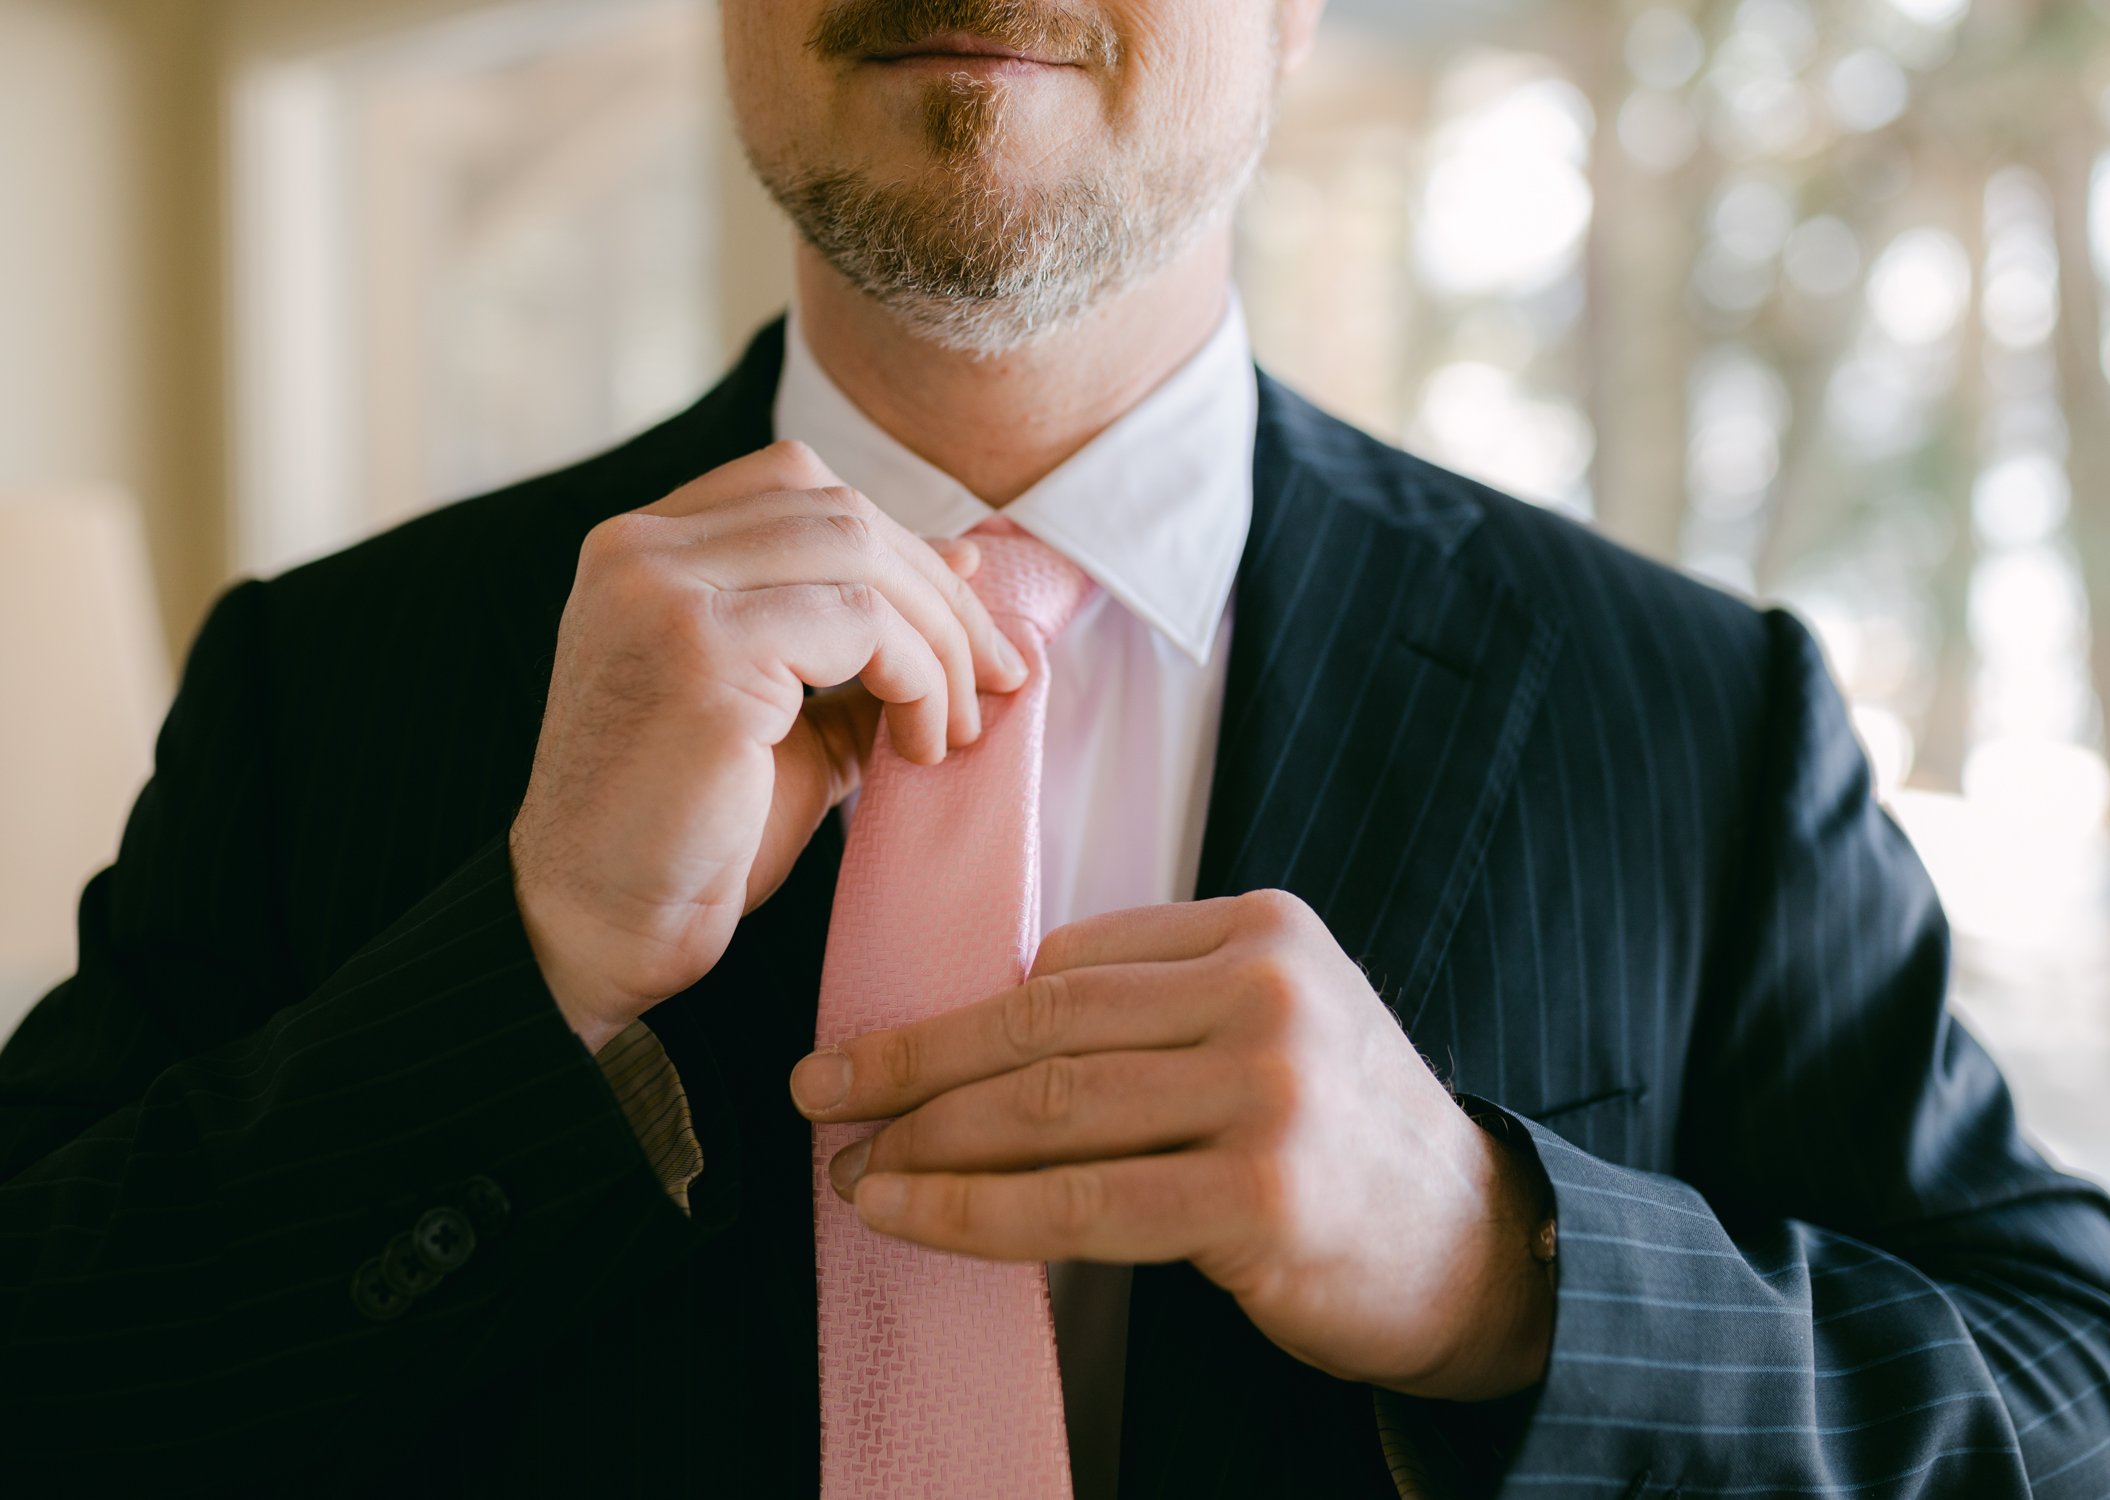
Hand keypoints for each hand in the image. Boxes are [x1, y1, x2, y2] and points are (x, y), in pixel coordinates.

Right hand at [510, 441, 1028, 1050]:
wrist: (597, 928)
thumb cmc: (687, 834)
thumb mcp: (787, 712)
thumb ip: (856, 636)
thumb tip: (962, 562)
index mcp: (640, 551)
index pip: (795, 485)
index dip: (897, 539)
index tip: (962, 617)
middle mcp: (639, 551)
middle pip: (839, 510)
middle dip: (939, 592)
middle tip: (997, 675)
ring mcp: (664, 591)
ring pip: (861, 554)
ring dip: (941, 640)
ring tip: (958, 726)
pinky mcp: (702, 648)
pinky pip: (863, 623)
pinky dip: (919, 679)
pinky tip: (921, 746)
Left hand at [788, 890, 1555, 1399]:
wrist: (1471, 1247)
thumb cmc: (1341, 1137)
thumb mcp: (1270, 1025)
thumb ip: (1152, 1005)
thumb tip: (976, 1032)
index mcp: (1260, 930)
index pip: (1070, 959)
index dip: (960, 1012)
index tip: (884, 1051)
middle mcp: (1266, 992)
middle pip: (1044, 1021)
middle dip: (912, 1062)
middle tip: (822, 1090)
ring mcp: (1267, 1089)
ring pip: (1048, 1106)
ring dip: (926, 1140)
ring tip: (853, 1166)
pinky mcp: (1258, 1193)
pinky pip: (1077, 1201)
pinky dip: (973, 1210)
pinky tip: (907, 1212)